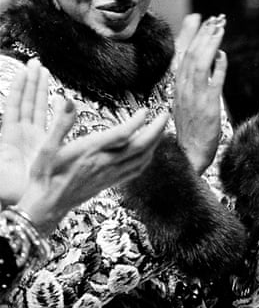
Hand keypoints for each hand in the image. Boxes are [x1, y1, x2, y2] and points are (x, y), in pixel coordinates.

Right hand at [3, 59, 167, 234]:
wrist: (45, 206)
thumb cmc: (43, 176)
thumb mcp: (45, 148)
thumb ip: (59, 124)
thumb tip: (66, 101)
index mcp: (90, 152)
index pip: (122, 134)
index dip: (137, 121)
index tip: (146, 109)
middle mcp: (104, 163)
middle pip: (140, 146)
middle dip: (156, 129)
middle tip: (165, 114)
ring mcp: (110, 174)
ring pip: (142, 159)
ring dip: (155, 143)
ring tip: (162, 129)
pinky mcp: (110, 182)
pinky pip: (136, 170)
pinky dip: (147, 159)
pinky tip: (149, 153)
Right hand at [173, 14, 226, 173]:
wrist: (187, 153)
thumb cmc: (191, 128)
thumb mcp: (188, 101)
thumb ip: (196, 79)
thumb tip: (211, 59)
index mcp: (178, 85)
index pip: (184, 53)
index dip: (192, 34)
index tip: (202, 18)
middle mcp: (184, 88)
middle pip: (192, 53)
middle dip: (204, 33)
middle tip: (216, 17)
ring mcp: (194, 96)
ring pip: (200, 62)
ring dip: (210, 43)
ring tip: (220, 27)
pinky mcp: (207, 106)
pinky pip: (213, 82)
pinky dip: (218, 66)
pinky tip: (224, 55)